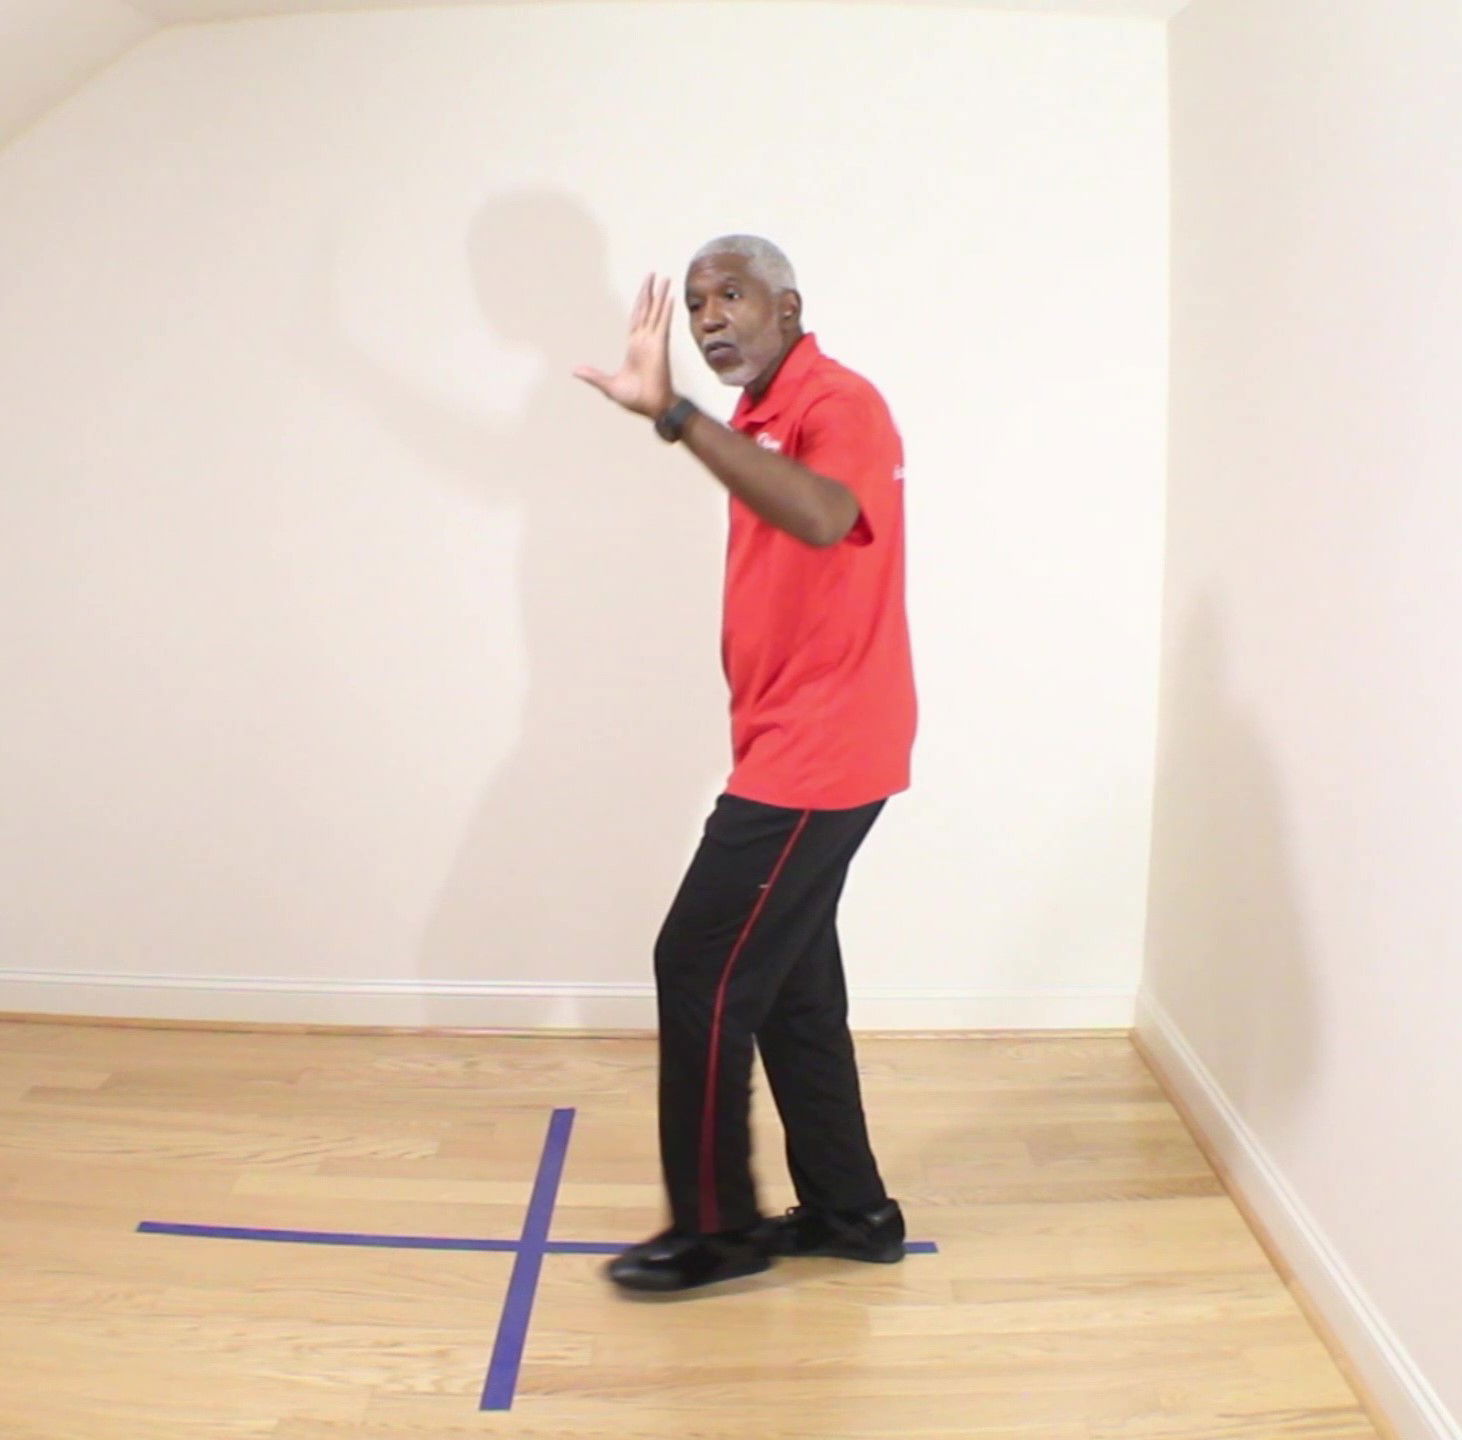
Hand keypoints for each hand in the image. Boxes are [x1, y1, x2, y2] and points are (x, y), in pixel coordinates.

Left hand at [574, 273, 674, 418]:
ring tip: (665, 279)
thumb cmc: (635, 399)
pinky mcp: (660, 346)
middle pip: (647, 310)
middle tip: (653, 275)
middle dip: (649, 292)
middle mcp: (645, 341)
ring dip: (660, 295)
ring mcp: (653, 342)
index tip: (645, 290)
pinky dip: (666, 310)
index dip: (640, 303)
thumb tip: (574, 371)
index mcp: (634, 347)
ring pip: (656, 312)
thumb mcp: (609, 386)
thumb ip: (594, 376)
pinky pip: (663, 323)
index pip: (637, 319)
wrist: (653, 408)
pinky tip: (670, 296)